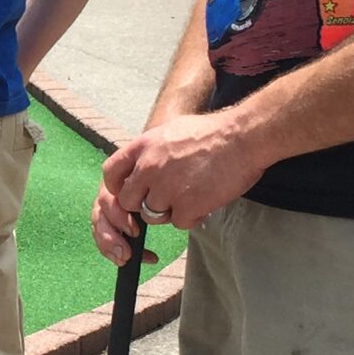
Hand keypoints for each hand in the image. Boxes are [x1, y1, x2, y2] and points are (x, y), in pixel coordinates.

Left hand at [93, 109, 264, 256]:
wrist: (243, 137)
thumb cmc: (212, 132)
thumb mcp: (171, 131)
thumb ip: (150, 151)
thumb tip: (140, 168)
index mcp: (143, 146)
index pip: (111, 173)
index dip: (118, 187)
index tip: (132, 192)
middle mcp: (148, 168)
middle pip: (129, 201)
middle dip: (144, 204)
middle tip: (167, 198)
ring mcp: (166, 188)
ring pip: (152, 216)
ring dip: (171, 211)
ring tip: (193, 194)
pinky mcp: (186, 205)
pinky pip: (180, 223)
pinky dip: (193, 217)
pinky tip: (206, 201)